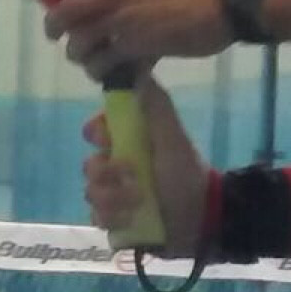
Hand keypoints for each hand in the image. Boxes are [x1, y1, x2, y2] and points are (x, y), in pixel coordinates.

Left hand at [27, 0, 227, 77]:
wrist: (221, 6)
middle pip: (67, 11)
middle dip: (55, 27)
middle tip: (57, 37)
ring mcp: (123, 19)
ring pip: (81, 40)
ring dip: (79, 54)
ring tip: (89, 61)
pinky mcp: (135, 44)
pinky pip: (103, 61)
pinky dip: (100, 70)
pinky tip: (108, 73)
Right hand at [84, 79, 210, 254]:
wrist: (202, 217)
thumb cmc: (186, 172)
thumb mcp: (172, 136)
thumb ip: (156, 106)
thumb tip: (137, 69)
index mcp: (128, 143)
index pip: (94, 132)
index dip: (95, 134)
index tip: (107, 139)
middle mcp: (117, 168)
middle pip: (89, 166)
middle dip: (105, 173)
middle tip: (130, 177)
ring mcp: (114, 196)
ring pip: (91, 194)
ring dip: (112, 198)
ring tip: (138, 202)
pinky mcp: (116, 222)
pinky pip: (97, 219)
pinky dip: (113, 218)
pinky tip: (132, 218)